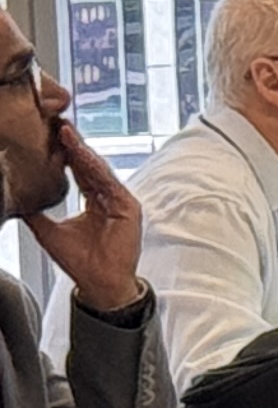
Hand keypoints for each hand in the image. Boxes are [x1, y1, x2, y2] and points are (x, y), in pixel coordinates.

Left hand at [19, 117, 141, 314]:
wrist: (99, 281)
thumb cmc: (80, 262)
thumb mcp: (49, 232)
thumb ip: (37, 214)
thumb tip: (19, 200)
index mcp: (93, 202)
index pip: (79, 172)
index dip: (66, 155)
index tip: (51, 138)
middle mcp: (108, 198)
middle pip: (89, 166)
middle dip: (74, 146)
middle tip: (59, 126)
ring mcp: (119, 201)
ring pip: (98, 170)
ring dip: (82, 151)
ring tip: (67, 134)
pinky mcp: (128, 207)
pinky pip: (108, 182)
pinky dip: (95, 167)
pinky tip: (83, 154)